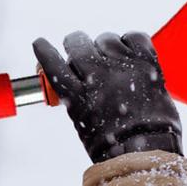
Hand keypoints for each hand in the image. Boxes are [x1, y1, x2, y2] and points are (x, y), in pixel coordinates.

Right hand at [32, 31, 182, 162]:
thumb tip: (71, 72)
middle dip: (75, 44)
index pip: (52, 64)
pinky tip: (127, 52)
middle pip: (78, 43)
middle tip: (78, 49)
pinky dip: (128, 41)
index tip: (39, 43)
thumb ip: (74, 94)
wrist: (145, 149)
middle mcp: (97, 76)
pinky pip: (134, 37)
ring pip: (106, 39)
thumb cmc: (109, 141)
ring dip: (103, 46)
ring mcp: (123, 67)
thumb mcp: (79, 119)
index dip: (43, 50)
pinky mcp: (147, 62)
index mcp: (76, 95)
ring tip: (108, 58)